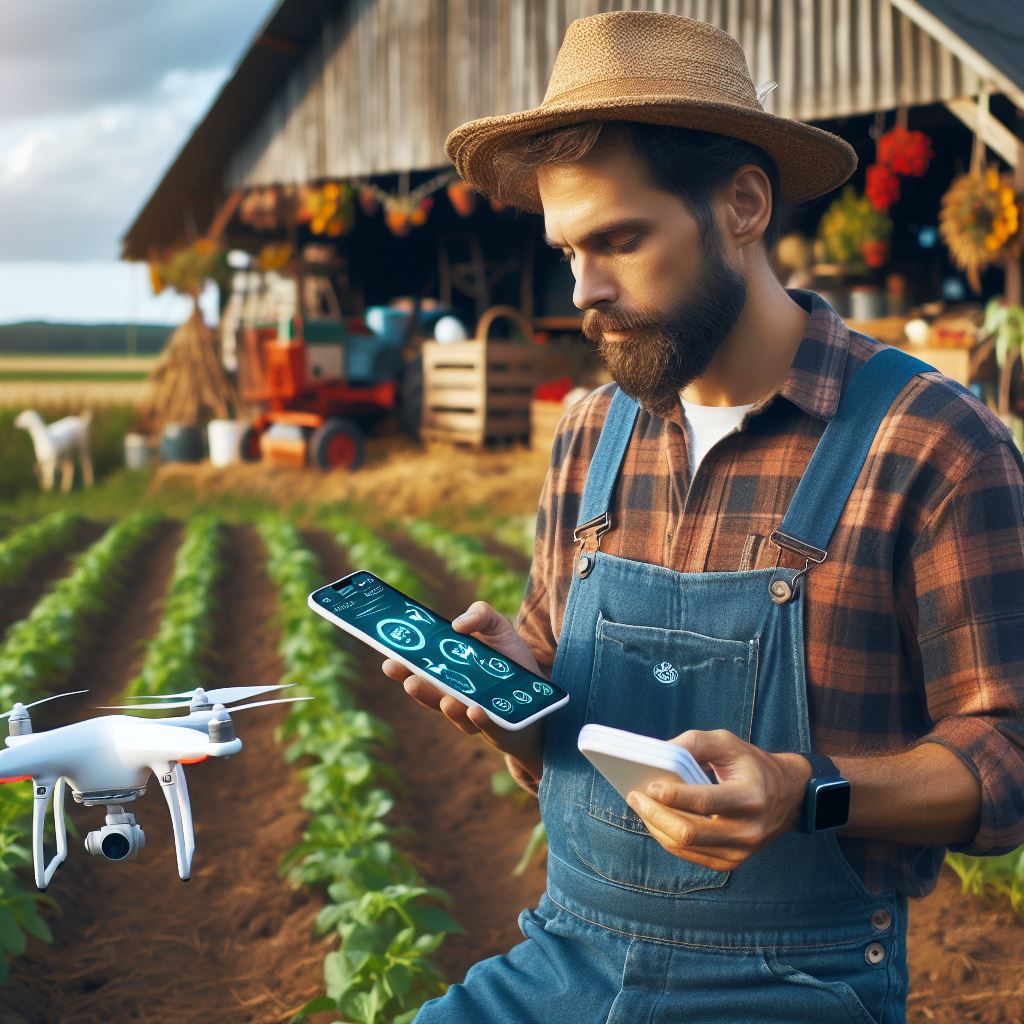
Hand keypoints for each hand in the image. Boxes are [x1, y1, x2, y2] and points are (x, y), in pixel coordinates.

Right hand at [381, 600, 544, 778]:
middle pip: (429, 693)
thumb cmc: (513, 662)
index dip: (402, 665)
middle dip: (416, 687)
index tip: (387, 658)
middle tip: (406, 678)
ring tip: (444, 698)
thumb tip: (456, 624)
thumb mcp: (499, 628)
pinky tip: (475, 710)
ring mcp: (473, 714)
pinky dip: (478, 719)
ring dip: (445, 705)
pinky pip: (486, 725)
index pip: (418, 669)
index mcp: (448, 671)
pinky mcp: (497, 726)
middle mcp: (455, 694)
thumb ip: (480, 614)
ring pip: (454, 712)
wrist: (543, 699)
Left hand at [625, 729, 810, 871]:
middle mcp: (748, 830)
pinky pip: (690, 855)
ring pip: (685, 847)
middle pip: (689, 831)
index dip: (673, 795)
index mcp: (751, 797)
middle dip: (655, 814)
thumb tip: (659, 753)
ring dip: (656, 827)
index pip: (705, 802)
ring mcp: (740, 851)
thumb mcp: (728, 743)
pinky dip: (667, 838)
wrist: (789, 796)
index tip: (648, 785)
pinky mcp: (731, 862)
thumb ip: (694, 743)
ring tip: (640, 806)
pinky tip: (656, 820)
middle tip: (634, 795)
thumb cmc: (753, 765)